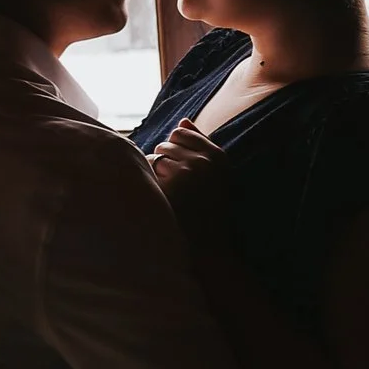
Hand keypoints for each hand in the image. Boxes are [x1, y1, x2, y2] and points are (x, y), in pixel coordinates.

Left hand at [149, 120, 231, 240]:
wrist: (205, 248)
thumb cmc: (205, 212)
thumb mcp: (213, 176)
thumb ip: (199, 145)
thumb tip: (183, 120)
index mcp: (218, 156)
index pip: (182, 132)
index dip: (175, 150)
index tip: (181, 172)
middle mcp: (206, 159)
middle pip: (167, 142)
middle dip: (165, 161)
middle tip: (177, 188)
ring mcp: (190, 169)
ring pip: (157, 154)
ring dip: (156, 172)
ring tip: (170, 194)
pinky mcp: (174, 182)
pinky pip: (149, 167)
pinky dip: (150, 181)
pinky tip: (163, 198)